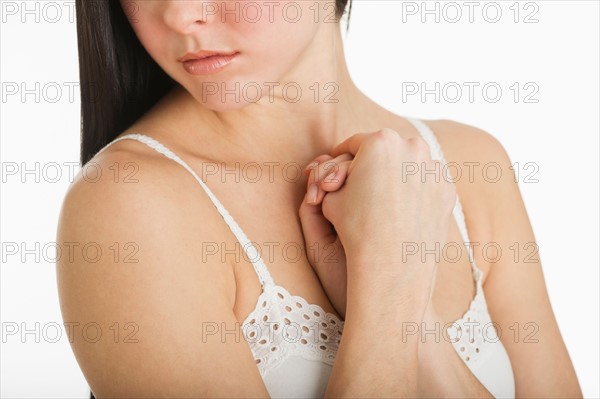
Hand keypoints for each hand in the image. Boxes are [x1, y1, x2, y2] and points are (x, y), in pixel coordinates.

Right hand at [306, 129, 456, 313]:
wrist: (392, 264)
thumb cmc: (357, 228)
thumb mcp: (332, 196)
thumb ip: (336, 174)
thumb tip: (342, 170)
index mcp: (380, 141)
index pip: (354, 143)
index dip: (342, 157)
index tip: (338, 169)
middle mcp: (412, 146)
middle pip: (385, 149)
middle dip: (373, 164)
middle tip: (361, 184)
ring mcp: (434, 168)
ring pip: (409, 164)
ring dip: (396, 175)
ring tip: (382, 200)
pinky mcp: (447, 189)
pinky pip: (426, 183)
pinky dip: (416, 191)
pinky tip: (402, 211)